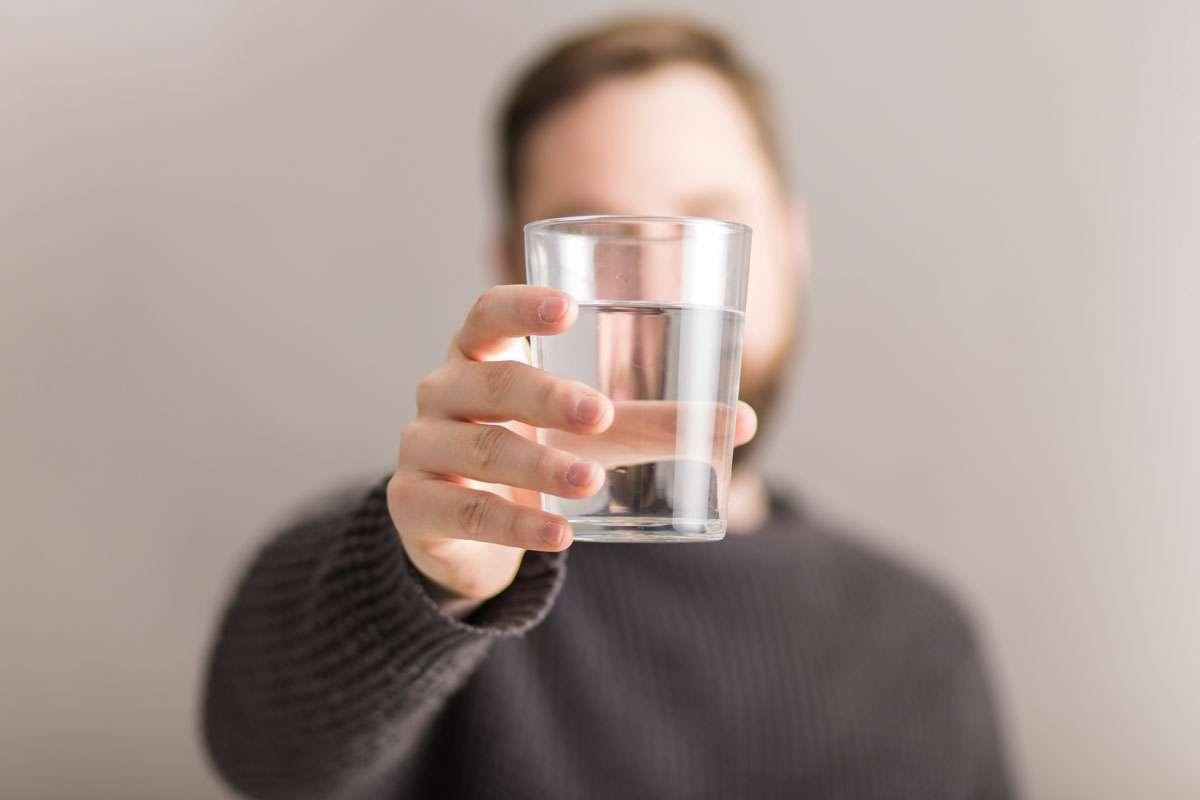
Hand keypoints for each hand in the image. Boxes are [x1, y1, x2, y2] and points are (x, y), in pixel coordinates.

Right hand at [387, 285, 757, 604]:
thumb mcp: (582, 434)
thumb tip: (743, 422)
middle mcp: (442, 393)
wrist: (457, 526)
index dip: (522, 306)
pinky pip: (466, 513)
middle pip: (491, 384)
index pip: (487, 314)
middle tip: (601, 413)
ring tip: (591, 482)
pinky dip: (516, 525)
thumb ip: (648, 424)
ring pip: (480, 451)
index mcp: (479, 355)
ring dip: (538, 466)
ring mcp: (422, 449)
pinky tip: (558, 535)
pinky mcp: (415, 506)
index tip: (569, 306)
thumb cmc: (529, 450)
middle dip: (547, 397)